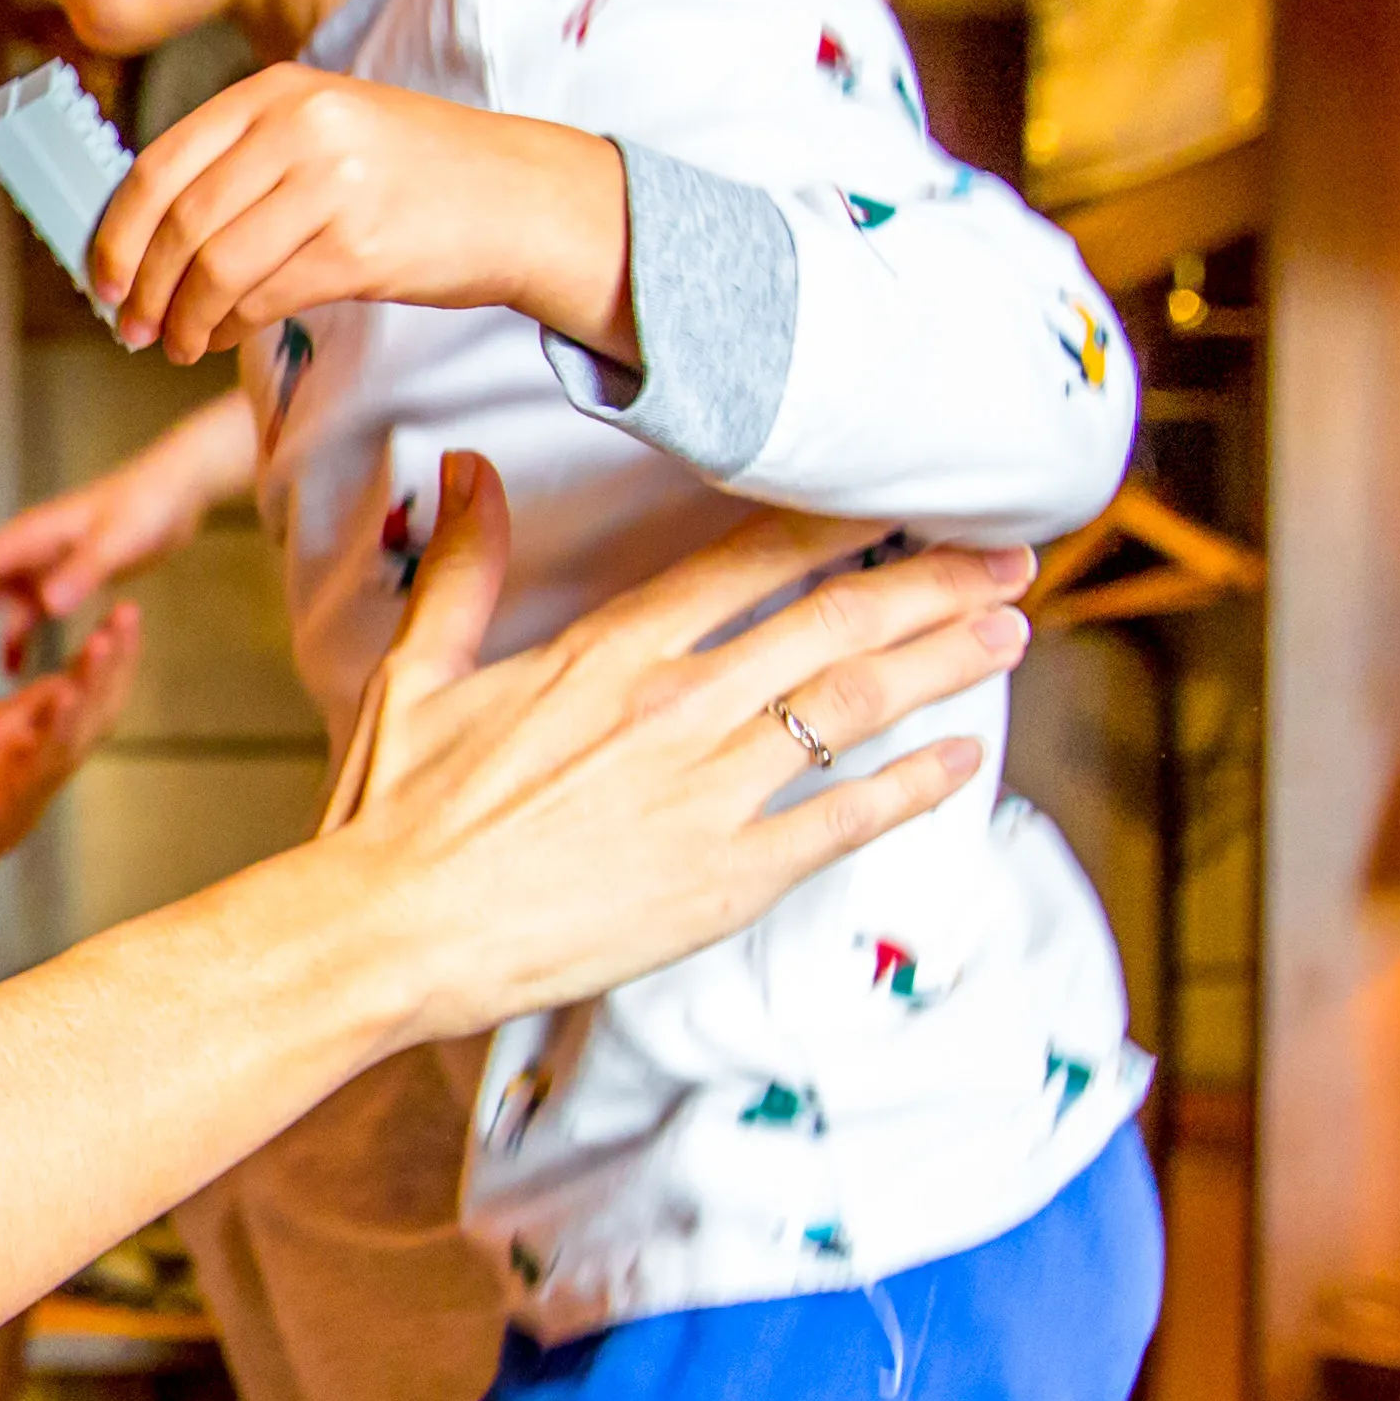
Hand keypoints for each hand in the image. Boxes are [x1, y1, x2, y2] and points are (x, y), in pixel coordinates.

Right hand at [0, 395, 251, 683]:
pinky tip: (15, 671)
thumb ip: (84, 571)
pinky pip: (19, 614)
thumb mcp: (119, 540)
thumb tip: (47, 606)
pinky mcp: (57, 578)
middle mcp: (24, 549)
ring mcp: (37, 564)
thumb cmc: (148, 506)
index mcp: (29, 535)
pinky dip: (10, 641)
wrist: (174, 491)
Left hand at [0, 610, 127, 954]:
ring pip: (69, 746)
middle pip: (84, 715)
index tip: (118, 606)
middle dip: (111, 667)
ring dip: (90, 696)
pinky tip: (61, 700)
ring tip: (107, 642)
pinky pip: (29, 784)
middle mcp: (13, 772)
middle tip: (131, 613)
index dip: (94, 654)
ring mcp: (7, 803)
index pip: (66, 691)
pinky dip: (47, 744)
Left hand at [93, 67, 631, 368]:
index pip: (160, 164)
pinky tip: (221, 340)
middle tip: (132, 326)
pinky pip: (262, 297)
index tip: (102, 277)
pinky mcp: (358, 244)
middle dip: (143, 287)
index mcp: (279, 90)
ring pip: (214, 266)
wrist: (522, 198)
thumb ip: (243, 161)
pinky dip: (228, 329)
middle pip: (181, 221)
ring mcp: (331, 183)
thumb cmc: (416, 173)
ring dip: (183, 320)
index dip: (118, 231)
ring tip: (177, 344)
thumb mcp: (325, 130)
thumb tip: (147, 234)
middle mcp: (301, 126)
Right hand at [315, 452, 1028, 1043]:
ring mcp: (709, 792)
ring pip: (856, 704)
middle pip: (834, 621)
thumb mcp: (417, 671)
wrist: (389, 934)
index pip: (751, 560)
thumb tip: (466, 466)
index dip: (841, 525)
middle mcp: (675, 706)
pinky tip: (964, 760)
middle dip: (934, 583)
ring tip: (1009, 633)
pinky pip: (846, 818)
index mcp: (606, 650)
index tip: (904, 502)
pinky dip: (915, 785)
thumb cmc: (393, 814)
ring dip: (943, 662)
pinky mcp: (727, 877)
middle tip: (1007, 558)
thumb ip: (465, 565)